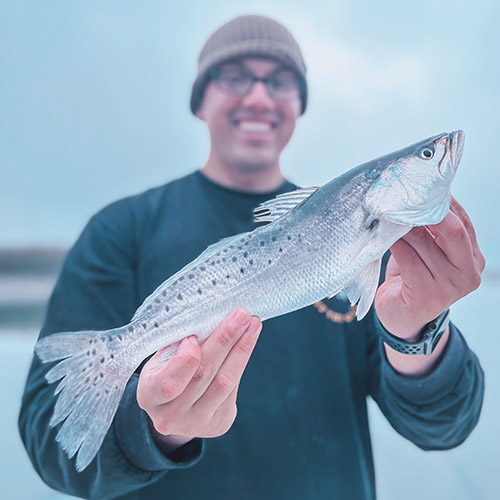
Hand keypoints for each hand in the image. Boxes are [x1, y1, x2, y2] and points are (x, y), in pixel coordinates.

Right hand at [137, 308, 261, 452]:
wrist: (175, 409)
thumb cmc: (166, 371)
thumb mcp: (161, 359)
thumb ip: (177, 344)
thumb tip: (206, 317)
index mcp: (150, 396)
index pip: (169, 384)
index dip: (184, 360)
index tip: (193, 336)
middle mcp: (171, 415)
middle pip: (203, 375)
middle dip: (224, 340)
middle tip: (241, 314)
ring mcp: (197, 422)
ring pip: (225, 382)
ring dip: (242, 348)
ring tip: (253, 323)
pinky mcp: (220, 423)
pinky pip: (233, 387)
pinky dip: (242, 360)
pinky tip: (249, 338)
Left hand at [375, 196, 484, 339]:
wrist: (402, 316)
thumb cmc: (413, 277)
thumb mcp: (429, 252)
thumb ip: (432, 230)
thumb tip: (417, 196)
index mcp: (473, 259)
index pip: (463, 222)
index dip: (443, 203)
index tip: (421, 188)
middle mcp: (468, 273)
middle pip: (453, 230)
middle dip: (428, 211)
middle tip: (405, 198)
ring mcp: (448, 287)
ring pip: (424, 242)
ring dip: (402, 225)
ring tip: (387, 214)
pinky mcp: (425, 294)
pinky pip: (407, 258)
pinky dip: (394, 243)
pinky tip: (383, 236)